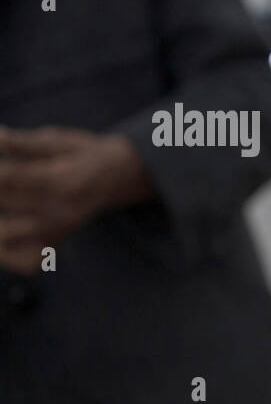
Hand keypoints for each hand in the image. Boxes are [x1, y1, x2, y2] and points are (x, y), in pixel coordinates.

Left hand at [0, 126, 152, 273]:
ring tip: (4, 200)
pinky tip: (6, 233)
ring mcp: (57, 229)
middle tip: (3, 178)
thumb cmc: (89, 154)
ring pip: (4, 235)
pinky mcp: (56, 240)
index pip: (6, 176)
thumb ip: (23, 143)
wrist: (125, 176)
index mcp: (60, 181)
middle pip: (1, 200)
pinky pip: (27, 262)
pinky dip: (8, 254)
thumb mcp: (60, 141)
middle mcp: (59, 211)